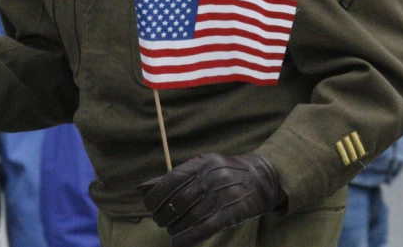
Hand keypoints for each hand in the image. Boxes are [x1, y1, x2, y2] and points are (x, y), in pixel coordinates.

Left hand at [140, 153, 284, 246]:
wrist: (261, 178)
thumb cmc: (223, 173)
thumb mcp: (200, 168)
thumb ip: (173, 178)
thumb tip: (141, 189)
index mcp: (201, 163)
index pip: (171, 179)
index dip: (156, 195)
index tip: (149, 206)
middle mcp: (211, 176)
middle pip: (179, 200)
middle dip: (164, 214)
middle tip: (159, 221)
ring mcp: (222, 194)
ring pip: (190, 215)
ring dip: (175, 227)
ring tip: (170, 231)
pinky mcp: (232, 211)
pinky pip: (206, 226)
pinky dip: (190, 237)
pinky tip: (179, 242)